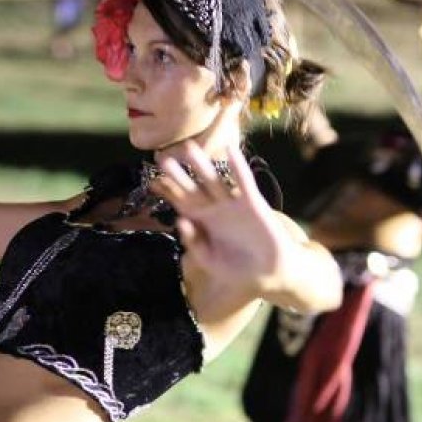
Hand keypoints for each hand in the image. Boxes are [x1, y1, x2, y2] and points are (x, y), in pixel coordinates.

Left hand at [150, 142, 290, 309]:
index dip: (168, 192)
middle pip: (193, 188)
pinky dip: (238, 166)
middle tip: (163, 158)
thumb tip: (180, 221)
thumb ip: (195, 244)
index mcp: (203, 222)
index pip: (182, 203)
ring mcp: (233, 204)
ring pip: (214, 180)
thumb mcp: (211, 261)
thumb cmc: (238, 269)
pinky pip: (244, 182)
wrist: (270, 272)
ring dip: (202, 165)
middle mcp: (215, 209)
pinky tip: (231, 150)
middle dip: (179, 174)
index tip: (151, 180)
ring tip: (189, 148)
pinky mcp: (252, 203)